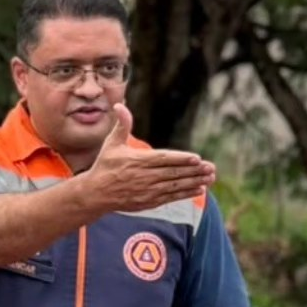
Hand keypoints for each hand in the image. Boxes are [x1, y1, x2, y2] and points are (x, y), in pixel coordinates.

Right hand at [86, 104, 215, 211]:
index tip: (196, 158)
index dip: (180, 159)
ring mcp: (147, 190)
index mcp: (137, 161)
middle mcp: (144, 176)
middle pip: (173, 173)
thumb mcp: (111, 144)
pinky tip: (198, 189)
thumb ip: (122, 125)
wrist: (95, 194)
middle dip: (194, 171)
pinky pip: (171, 197)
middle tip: (211, 167)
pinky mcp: (148, 201)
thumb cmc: (105, 166)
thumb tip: (119, 105)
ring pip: (175, 185)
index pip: (163, 159)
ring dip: (194, 181)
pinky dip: (185, 193)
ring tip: (210, 177)